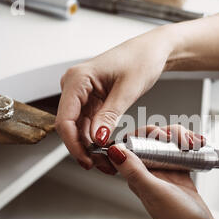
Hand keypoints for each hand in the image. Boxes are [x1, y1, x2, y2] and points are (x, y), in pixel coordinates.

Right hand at [55, 26, 174, 172]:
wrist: (153, 51)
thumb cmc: (142, 60)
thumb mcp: (128, 90)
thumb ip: (110, 115)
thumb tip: (97, 139)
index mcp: (77, 79)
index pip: (65, 119)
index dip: (73, 144)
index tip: (86, 161)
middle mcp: (75, 85)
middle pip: (70, 126)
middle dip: (83, 149)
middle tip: (101, 166)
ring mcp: (82, 93)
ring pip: (79, 128)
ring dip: (90, 146)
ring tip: (107, 162)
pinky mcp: (92, 99)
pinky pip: (89, 123)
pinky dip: (97, 137)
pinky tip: (107, 149)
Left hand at [107, 125, 218, 218]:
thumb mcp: (154, 192)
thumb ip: (134, 171)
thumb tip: (115, 150)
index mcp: (137, 176)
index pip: (132, 145)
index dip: (144, 134)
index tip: (159, 135)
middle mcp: (150, 173)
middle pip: (152, 140)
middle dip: (167, 133)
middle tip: (180, 141)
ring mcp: (166, 172)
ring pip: (168, 143)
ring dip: (181, 137)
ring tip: (193, 144)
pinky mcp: (181, 174)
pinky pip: (181, 152)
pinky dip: (189, 145)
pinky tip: (198, 147)